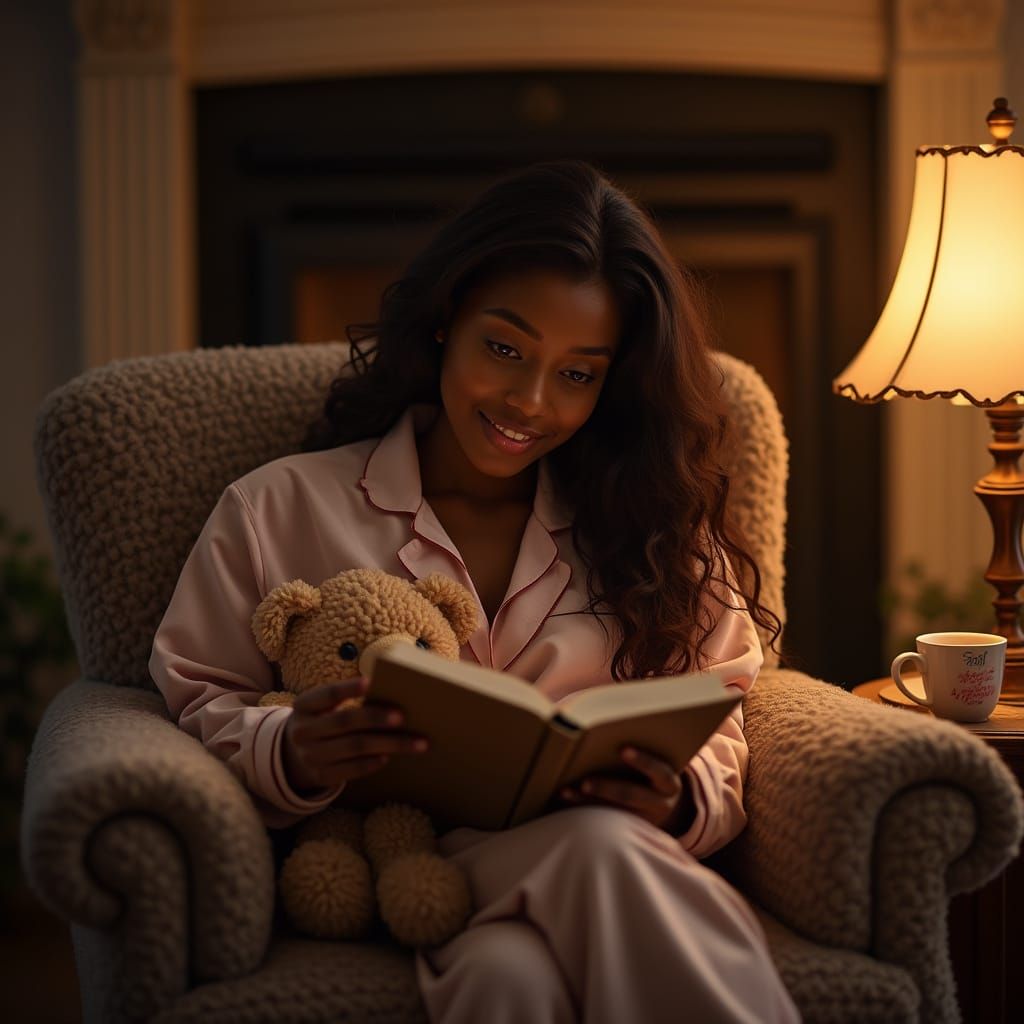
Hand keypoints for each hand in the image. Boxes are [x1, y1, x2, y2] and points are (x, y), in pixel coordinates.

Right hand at [280, 678, 427, 794]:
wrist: (293, 756)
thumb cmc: (322, 721)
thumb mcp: (321, 707)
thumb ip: (345, 698)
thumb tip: (390, 691)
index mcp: (304, 706)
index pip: (327, 694)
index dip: (348, 688)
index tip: (371, 682)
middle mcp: (303, 731)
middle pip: (344, 721)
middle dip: (375, 718)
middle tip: (403, 717)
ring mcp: (311, 756)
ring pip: (354, 747)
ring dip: (389, 744)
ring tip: (417, 742)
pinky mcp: (322, 776)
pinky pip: (351, 769)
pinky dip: (372, 762)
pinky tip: (389, 756)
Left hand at [559, 746, 695, 833]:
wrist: (663, 805)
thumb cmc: (653, 771)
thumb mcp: (657, 763)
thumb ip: (639, 749)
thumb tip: (614, 713)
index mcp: (669, 782)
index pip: (658, 770)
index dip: (642, 760)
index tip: (623, 750)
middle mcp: (660, 803)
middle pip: (632, 795)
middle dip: (606, 788)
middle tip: (585, 782)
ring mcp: (643, 818)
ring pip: (613, 811)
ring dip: (587, 801)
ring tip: (565, 791)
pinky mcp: (626, 827)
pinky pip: (603, 820)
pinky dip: (582, 809)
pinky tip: (565, 799)